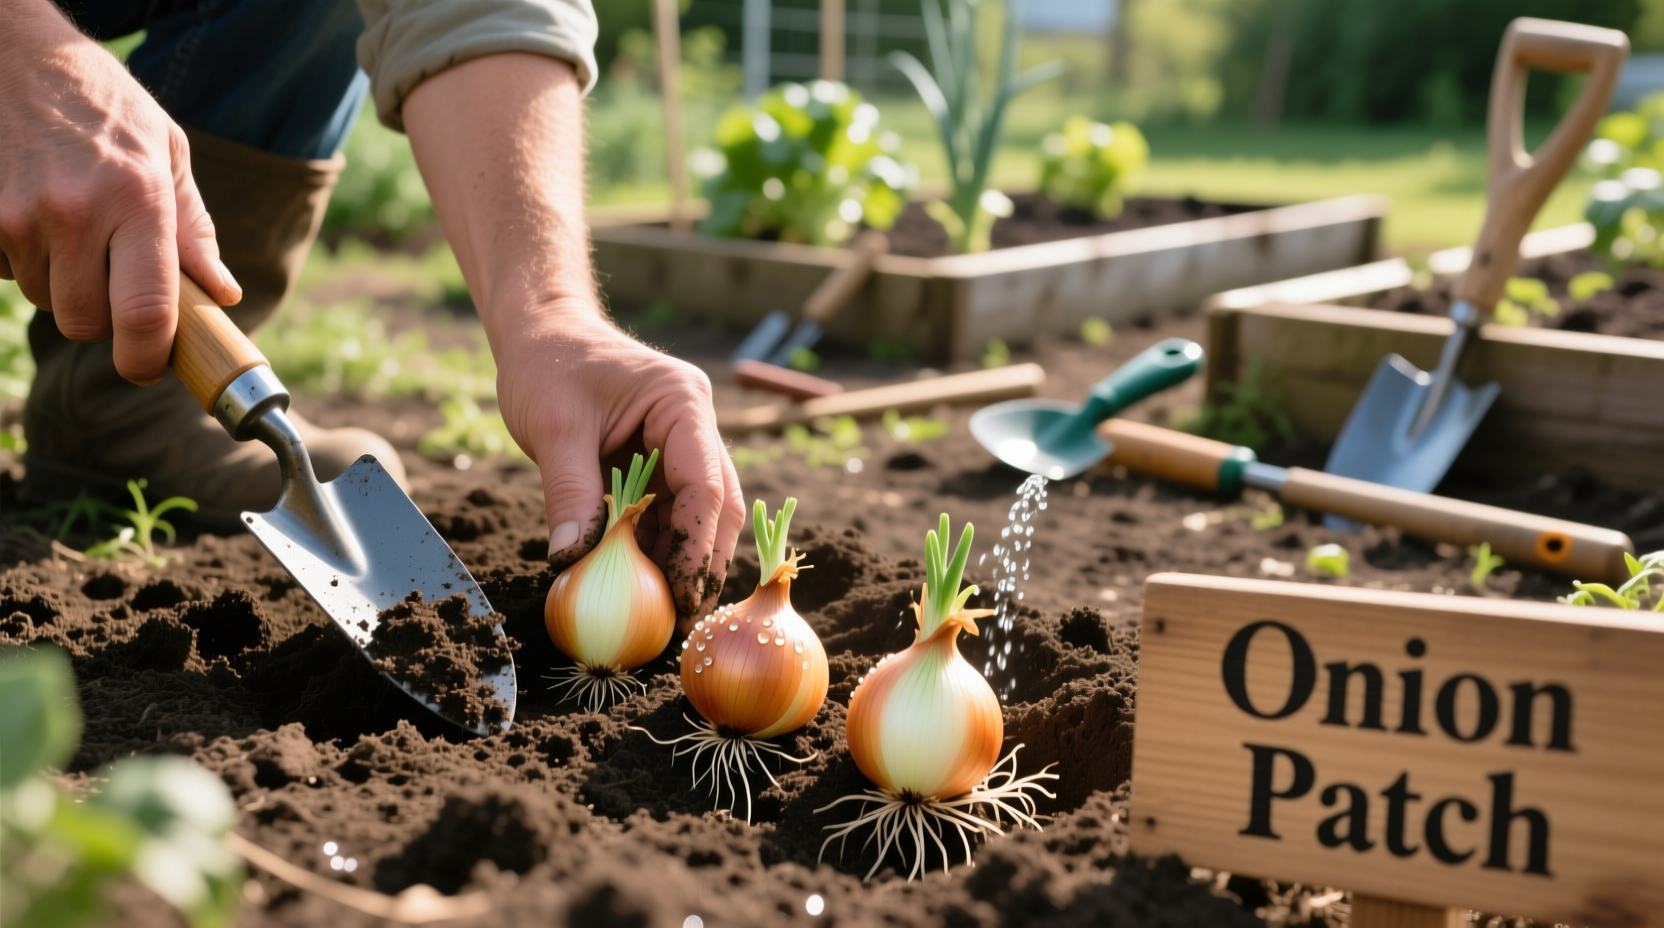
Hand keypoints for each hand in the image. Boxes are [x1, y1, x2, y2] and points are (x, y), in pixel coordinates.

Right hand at [0, 0, 240, 382]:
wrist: (13, 53)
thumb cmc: (103, 105)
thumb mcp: (166, 153)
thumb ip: (193, 230)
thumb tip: (223, 294)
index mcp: (137, 199)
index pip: (144, 312)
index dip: (148, 358)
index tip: (151, 367)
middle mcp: (74, 212)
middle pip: (85, 321)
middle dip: (102, 315)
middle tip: (110, 274)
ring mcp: (15, 215)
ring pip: (43, 299)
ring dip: (60, 281)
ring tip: (69, 223)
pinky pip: (3, 272)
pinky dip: (20, 259)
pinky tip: (32, 214)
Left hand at [403, 53, 746, 621]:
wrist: (542, 332)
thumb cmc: (548, 365)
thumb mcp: (553, 428)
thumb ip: (569, 492)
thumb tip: (571, 560)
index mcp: (681, 404)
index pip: (705, 483)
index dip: (696, 543)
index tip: (681, 592)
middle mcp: (694, 427)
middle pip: (716, 506)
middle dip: (702, 563)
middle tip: (684, 619)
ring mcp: (681, 445)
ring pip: (698, 515)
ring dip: (682, 561)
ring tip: (665, 614)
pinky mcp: (661, 463)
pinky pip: (668, 513)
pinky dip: (657, 548)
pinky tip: (643, 586)